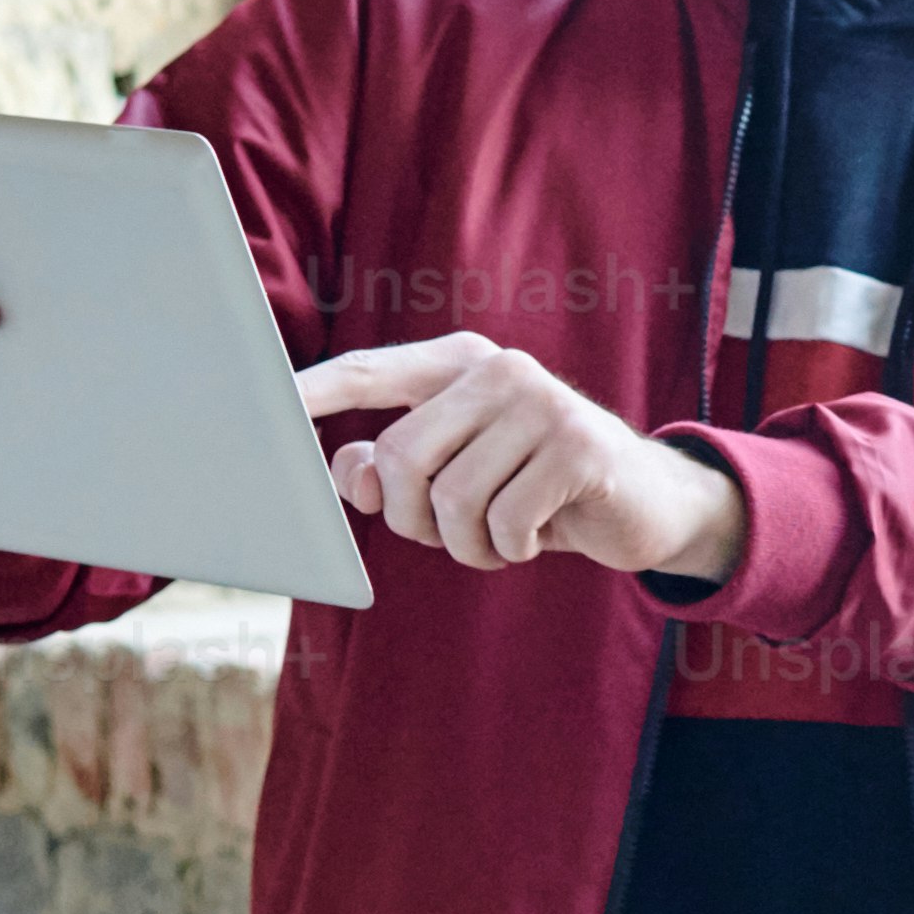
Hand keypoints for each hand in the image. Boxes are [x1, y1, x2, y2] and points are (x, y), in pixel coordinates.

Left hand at [286, 331, 743, 579]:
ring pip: (451, 499)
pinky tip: (535, 540)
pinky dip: (510, 551)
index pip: (368, 372)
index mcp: (459, 363)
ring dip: (467, 545)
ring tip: (500, 539)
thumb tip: (351, 472)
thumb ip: (397, 467)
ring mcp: (543, 404)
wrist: (646, 503)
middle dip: (413, 519)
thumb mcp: (459, 476)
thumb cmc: (533, 488)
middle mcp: (499, 370)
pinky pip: (505, 522)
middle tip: (452, 534)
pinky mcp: (580, 448)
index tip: (267, 402)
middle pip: (401, 457)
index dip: (314, 391)